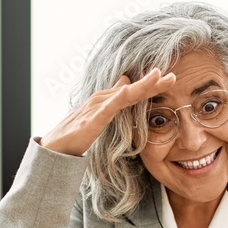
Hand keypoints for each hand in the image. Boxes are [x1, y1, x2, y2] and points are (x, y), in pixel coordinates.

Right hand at [39, 68, 175, 156]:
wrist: (53, 151)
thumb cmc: (74, 134)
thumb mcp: (99, 115)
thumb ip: (113, 100)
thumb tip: (126, 82)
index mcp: (106, 102)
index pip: (133, 91)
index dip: (152, 85)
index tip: (172, 79)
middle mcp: (101, 101)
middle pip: (132, 90)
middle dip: (153, 82)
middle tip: (173, 76)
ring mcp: (94, 110)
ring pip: (122, 95)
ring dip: (140, 86)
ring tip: (157, 77)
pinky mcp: (89, 121)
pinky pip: (106, 109)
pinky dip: (117, 99)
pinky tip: (128, 91)